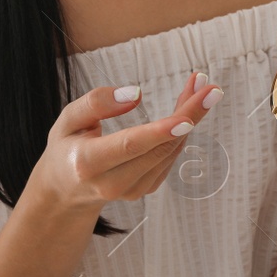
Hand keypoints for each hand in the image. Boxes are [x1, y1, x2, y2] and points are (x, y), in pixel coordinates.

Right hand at [29, 71, 225, 212]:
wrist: (65, 189)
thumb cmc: (67, 146)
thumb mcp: (67, 119)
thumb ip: (96, 103)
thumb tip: (135, 93)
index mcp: (87, 163)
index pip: (129, 146)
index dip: (160, 132)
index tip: (188, 118)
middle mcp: (112, 183)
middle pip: (159, 148)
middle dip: (189, 115)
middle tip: (211, 87)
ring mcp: (131, 191)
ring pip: (170, 151)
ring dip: (190, 118)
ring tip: (199, 86)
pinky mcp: (145, 190)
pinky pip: (170, 157)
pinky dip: (181, 131)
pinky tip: (186, 109)